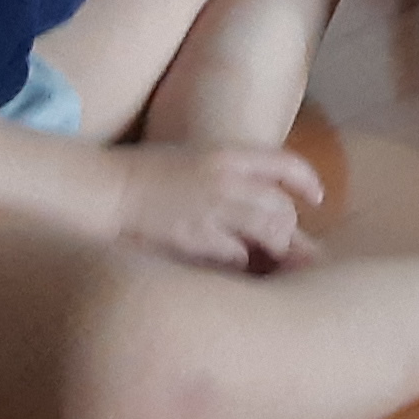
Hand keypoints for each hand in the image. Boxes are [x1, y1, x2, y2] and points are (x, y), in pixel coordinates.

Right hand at [109, 141, 322, 270]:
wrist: (102, 190)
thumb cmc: (140, 176)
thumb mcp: (190, 158)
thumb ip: (225, 173)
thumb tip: (254, 193)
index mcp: (225, 153)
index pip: (285, 163)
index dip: (307, 181)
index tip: (316, 197)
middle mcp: (226, 179)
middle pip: (282, 206)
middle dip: (287, 228)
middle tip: (280, 242)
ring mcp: (213, 209)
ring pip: (270, 232)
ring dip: (271, 248)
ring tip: (262, 258)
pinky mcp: (197, 239)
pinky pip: (238, 257)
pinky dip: (239, 263)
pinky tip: (225, 264)